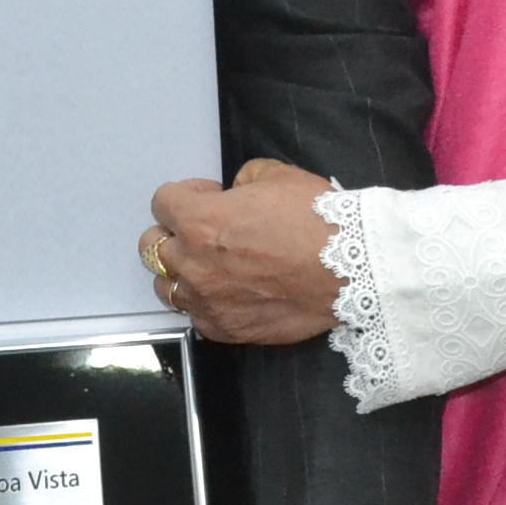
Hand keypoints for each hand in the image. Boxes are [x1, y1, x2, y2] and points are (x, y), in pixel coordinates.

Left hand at [143, 158, 343, 344]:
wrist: (353, 268)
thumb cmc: (317, 219)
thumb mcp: (278, 175)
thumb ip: (244, 180)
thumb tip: (237, 192)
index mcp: (199, 221)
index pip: (162, 203)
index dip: (187, 194)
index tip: (211, 196)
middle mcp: (193, 263)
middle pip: (152, 247)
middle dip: (174, 232)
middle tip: (204, 230)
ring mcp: (207, 301)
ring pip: (166, 287)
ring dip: (181, 272)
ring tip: (211, 266)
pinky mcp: (226, 329)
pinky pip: (195, 317)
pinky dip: (204, 304)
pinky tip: (228, 293)